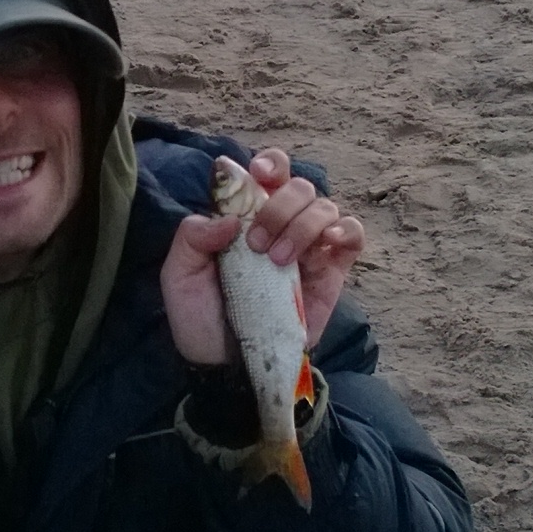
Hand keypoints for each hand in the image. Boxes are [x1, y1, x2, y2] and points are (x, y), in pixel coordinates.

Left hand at [161, 146, 365, 366]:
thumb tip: (228, 219)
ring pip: (325, 206)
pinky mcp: (331, 273)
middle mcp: (280, 226)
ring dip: (303, 225)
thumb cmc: (202, 319)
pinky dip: (345, 231)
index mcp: (245, 217)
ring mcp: (309, 248)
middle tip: (257, 244)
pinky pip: (353, 236)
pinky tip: (325, 246)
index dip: (270, 164)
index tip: (260, 173)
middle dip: (280, 206)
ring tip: (278, 261)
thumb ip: (191, 239)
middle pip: (299, 186)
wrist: (228, 367)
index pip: (267, 173)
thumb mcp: (179, 277)